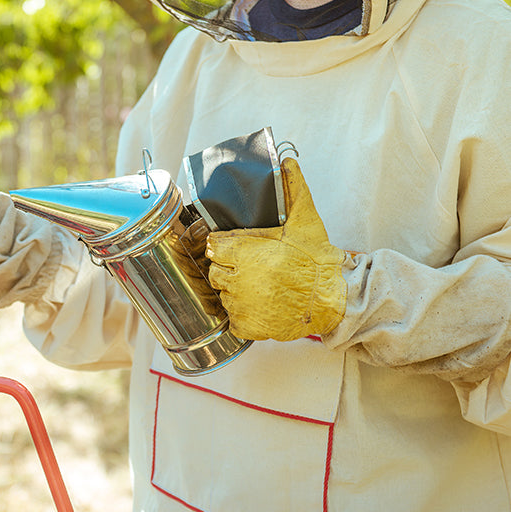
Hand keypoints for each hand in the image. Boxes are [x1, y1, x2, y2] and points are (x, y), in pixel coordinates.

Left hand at [205, 158, 347, 340]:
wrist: (335, 299)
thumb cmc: (318, 260)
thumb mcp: (306, 221)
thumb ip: (293, 190)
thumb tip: (287, 163)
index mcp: (245, 253)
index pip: (212, 246)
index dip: (223, 246)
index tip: (235, 247)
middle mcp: (239, 280)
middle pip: (215, 271)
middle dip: (229, 268)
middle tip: (251, 267)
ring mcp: (242, 305)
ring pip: (223, 295)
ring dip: (236, 291)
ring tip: (260, 285)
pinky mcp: (248, 326)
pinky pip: (233, 318)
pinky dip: (243, 314)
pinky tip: (261, 304)